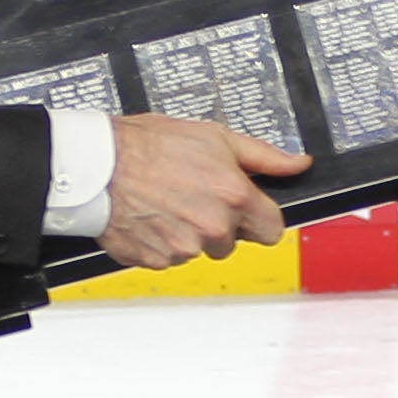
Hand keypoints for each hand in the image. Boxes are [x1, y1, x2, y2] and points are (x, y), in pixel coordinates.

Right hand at [95, 114, 307, 266]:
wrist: (99, 165)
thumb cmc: (149, 145)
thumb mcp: (215, 136)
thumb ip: (264, 157)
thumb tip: (298, 164)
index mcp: (235, 197)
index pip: (273, 230)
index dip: (259, 217)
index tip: (247, 209)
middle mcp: (213, 228)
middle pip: (233, 242)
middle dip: (221, 223)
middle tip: (195, 195)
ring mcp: (184, 248)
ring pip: (200, 250)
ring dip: (189, 233)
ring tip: (168, 201)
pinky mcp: (157, 261)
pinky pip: (170, 258)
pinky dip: (163, 241)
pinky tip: (152, 215)